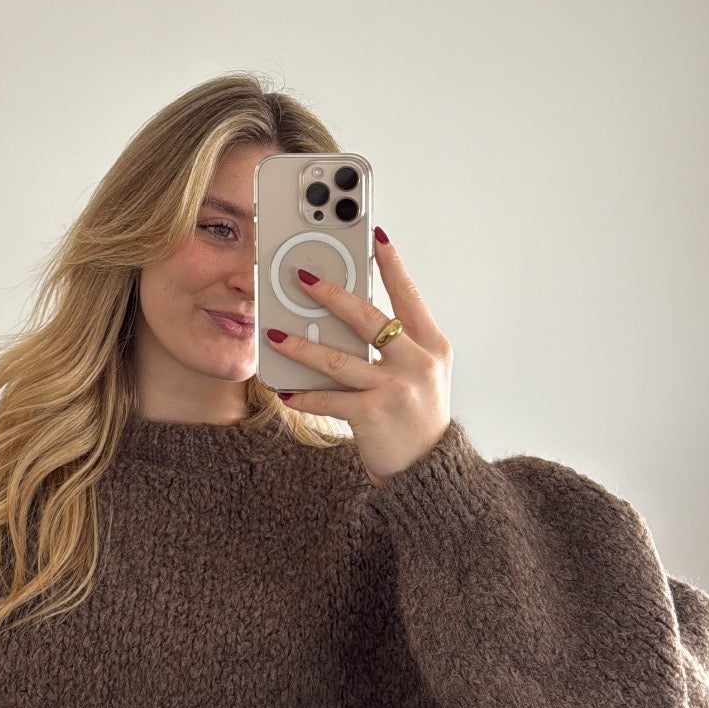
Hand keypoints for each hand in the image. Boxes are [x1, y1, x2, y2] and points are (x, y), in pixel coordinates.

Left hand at [265, 232, 452, 485]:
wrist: (428, 472)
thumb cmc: (418, 419)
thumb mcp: (421, 376)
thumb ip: (395, 346)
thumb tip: (348, 318)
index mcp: (433, 346)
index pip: (409, 295)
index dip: (392, 264)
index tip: (376, 236)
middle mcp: (419, 362)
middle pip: (368, 317)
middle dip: (331, 294)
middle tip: (302, 277)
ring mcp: (397, 388)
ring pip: (339, 358)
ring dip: (302, 345)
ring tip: (275, 335)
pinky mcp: (375, 414)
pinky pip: (330, 398)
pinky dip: (305, 396)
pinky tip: (287, 390)